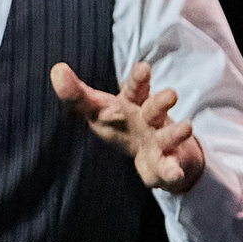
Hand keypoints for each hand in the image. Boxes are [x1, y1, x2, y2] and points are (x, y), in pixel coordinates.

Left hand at [50, 60, 206, 193]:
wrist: (154, 153)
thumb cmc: (121, 124)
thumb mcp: (98, 109)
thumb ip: (77, 94)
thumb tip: (57, 69)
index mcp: (133, 103)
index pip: (136, 88)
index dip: (139, 79)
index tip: (144, 68)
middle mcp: (149, 118)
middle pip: (156, 108)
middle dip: (162, 102)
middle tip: (170, 95)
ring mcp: (160, 140)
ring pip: (168, 135)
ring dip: (176, 132)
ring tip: (186, 127)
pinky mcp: (165, 163)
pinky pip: (169, 167)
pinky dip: (171, 171)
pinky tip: (173, 173)